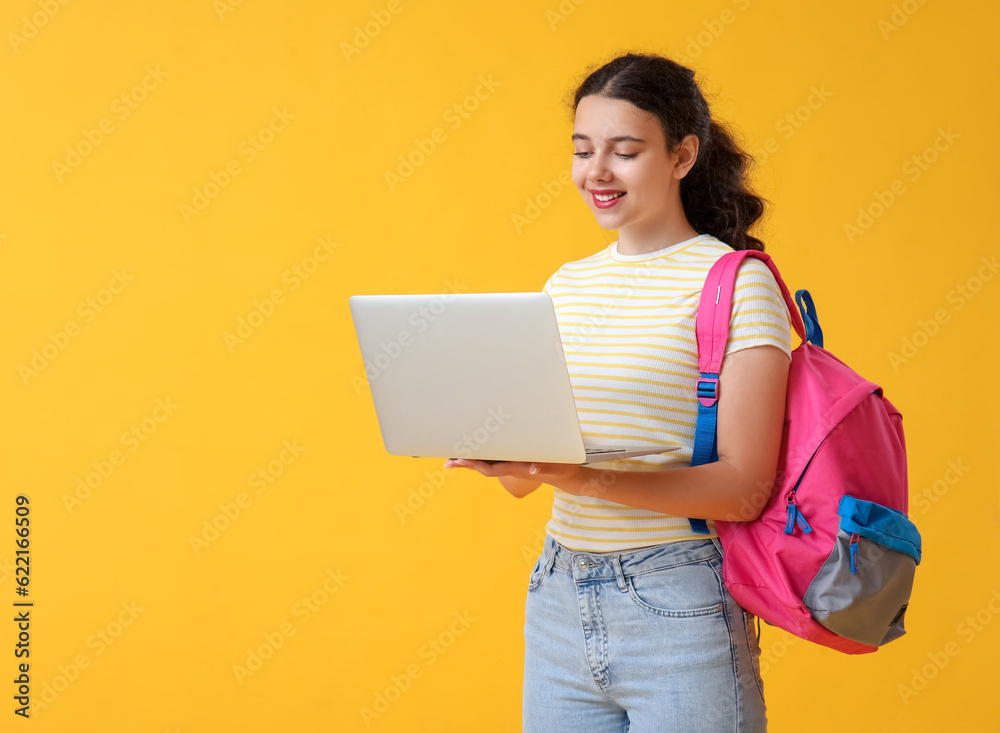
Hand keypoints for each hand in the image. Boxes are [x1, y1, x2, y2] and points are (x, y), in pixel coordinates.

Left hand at [443, 458, 580, 484]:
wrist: (569, 478)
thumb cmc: (562, 470)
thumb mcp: (556, 467)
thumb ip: (544, 468)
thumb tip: (533, 470)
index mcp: (517, 467)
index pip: (490, 467)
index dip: (474, 464)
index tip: (460, 460)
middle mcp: (512, 468)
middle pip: (483, 467)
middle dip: (466, 463)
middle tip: (448, 462)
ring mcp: (514, 466)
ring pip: (488, 464)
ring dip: (472, 461)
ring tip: (455, 458)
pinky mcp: (518, 462)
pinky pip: (496, 460)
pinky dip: (484, 458)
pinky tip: (478, 454)